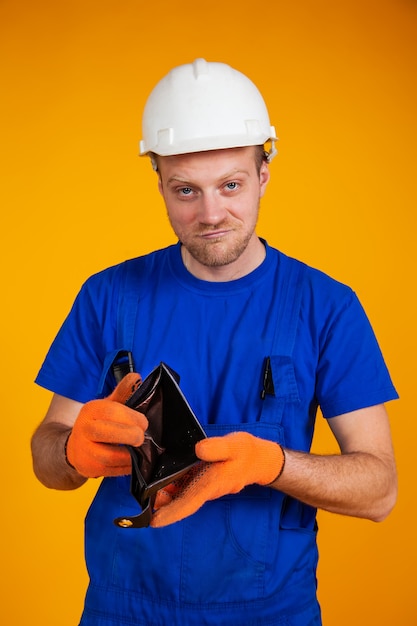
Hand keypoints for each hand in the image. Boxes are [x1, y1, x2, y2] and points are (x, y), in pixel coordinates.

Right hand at [66, 373, 148, 477]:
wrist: (74, 448)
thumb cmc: (98, 423)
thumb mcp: (108, 404)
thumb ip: (123, 392)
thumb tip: (137, 377)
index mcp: (91, 410)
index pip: (111, 411)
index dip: (131, 417)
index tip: (144, 423)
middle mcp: (84, 429)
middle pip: (107, 433)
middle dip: (130, 435)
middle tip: (141, 437)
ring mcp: (84, 451)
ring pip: (109, 456)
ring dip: (130, 455)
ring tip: (140, 451)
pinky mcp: (88, 469)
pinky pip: (111, 471)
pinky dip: (126, 467)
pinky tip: (133, 461)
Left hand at [151, 431, 284, 526]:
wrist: (260, 459)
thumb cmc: (245, 452)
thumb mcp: (234, 446)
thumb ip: (217, 448)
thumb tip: (199, 449)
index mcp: (210, 484)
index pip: (188, 503)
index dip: (170, 513)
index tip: (153, 522)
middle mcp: (206, 491)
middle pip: (180, 502)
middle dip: (160, 503)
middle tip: (139, 495)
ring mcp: (205, 488)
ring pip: (182, 496)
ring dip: (164, 495)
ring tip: (145, 486)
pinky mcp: (205, 482)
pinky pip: (186, 489)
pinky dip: (172, 487)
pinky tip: (161, 478)